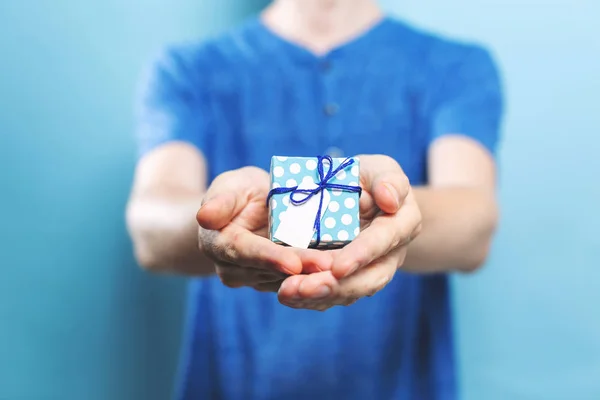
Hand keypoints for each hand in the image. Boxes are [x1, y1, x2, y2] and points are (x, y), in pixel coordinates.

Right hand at [196, 167, 331, 291]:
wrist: (249, 211)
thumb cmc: (238, 193)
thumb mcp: (230, 185)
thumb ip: (221, 200)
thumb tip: (204, 215)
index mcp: (218, 244)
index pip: (244, 252)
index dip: (270, 258)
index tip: (294, 263)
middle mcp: (233, 269)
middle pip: (270, 271)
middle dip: (301, 269)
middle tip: (330, 266)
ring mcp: (254, 279)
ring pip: (287, 281)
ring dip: (314, 276)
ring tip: (341, 269)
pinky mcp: (275, 283)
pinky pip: (298, 283)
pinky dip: (318, 277)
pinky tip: (341, 272)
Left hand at [277, 155, 421, 310]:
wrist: (361, 198)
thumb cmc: (370, 179)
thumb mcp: (381, 169)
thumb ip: (388, 180)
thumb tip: (390, 199)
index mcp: (402, 225)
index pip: (383, 242)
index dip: (361, 255)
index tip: (337, 267)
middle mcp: (390, 255)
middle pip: (368, 279)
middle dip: (336, 287)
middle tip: (303, 288)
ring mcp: (370, 271)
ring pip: (349, 292)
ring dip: (318, 296)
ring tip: (288, 293)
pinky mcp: (349, 280)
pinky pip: (332, 295)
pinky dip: (309, 298)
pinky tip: (287, 296)